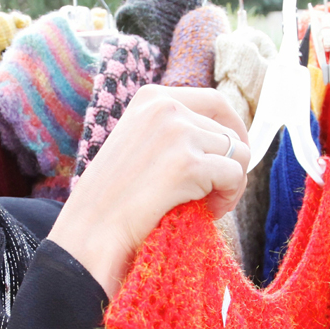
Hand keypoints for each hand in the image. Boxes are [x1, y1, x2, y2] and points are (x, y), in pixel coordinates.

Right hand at [48, 85, 249, 298]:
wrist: (91, 231)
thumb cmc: (114, 197)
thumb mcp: (139, 143)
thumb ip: (173, 130)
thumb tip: (229, 135)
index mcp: (151, 97)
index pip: (214, 101)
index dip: (233, 128)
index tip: (235, 154)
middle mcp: (165, 107)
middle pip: (229, 133)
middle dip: (230, 166)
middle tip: (212, 196)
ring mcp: (177, 132)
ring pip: (239, 154)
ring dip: (230, 185)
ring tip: (206, 206)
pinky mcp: (187, 163)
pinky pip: (235, 177)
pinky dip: (228, 199)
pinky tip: (206, 213)